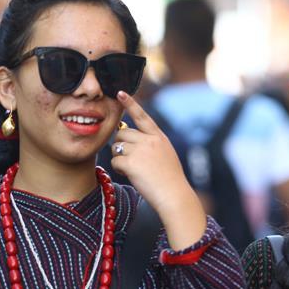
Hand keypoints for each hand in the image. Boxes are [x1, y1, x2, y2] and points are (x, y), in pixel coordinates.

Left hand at [110, 92, 205, 249]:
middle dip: (121, 145)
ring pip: (116, 147)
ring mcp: (140, 150)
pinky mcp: (132, 163)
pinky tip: (131, 175)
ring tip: (133, 169)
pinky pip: (114, 162)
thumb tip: (128, 139)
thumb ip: (150, 145)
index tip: (120, 93)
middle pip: (122, 133)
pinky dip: (119, 170)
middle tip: (129, 160)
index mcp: (159, 137)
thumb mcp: (166, 156)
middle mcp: (149, 140)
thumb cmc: (170, 181)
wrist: (174, 196)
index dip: (130, 104)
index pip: (142, 116)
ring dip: (119, 158)